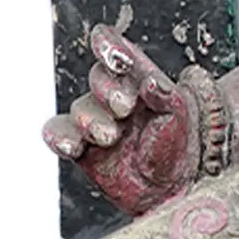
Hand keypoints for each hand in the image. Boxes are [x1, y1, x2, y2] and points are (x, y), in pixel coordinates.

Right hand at [43, 26, 199, 215]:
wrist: (171, 193)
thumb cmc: (178, 149)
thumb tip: (152, 82)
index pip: (112, 47)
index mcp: (135, 78)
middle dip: (108, 91)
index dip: (108, 46)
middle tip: (124, 108)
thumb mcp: (179, 117)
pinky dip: (60, 138)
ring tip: (110, 136)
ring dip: (92, 121)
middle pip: (97, 78)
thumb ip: (166, 96)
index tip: (119, 61)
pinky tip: (71, 146)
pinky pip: (59, 134)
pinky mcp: (82, 146)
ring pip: (80, 109)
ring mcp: (95, 120)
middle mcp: (112, 95)